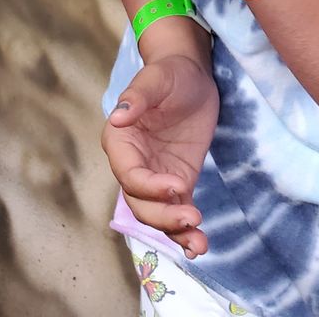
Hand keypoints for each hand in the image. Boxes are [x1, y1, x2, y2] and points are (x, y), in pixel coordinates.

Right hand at [102, 54, 219, 257]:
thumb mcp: (156, 78)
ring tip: (199, 243)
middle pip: (140, 202)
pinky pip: (176, 210)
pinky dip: (185, 231)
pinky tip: (200, 245)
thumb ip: (138, 96)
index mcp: (121, 140)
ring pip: (155, 214)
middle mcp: (133, 163)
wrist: (192, 75)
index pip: (128, 173)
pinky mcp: (176, 182)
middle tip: (192, 216)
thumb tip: (118, 115)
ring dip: (174, 232)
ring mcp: (155, 176)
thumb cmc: (169, 73)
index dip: (149, 185)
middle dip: (163, 216)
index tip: (178, 186)